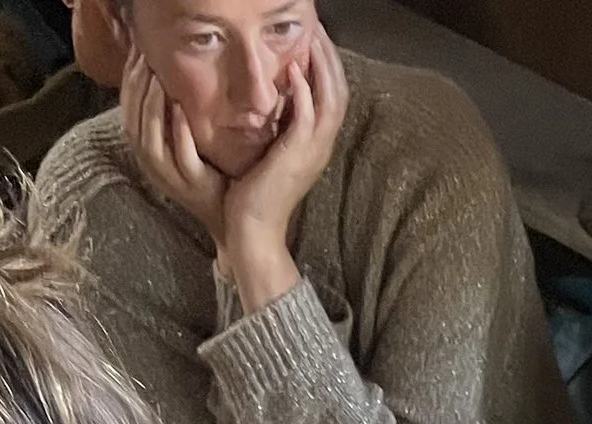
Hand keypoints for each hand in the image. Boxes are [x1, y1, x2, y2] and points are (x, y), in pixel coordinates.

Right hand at [122, 54, 230, 241]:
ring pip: (149, 139)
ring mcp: (171, 177)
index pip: (127, 109)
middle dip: (135, 87)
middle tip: (144, 56)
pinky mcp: (194, 185)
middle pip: (132, 121)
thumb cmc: (207, 172)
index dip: (128, 80)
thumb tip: (166, 71)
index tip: (135, 50)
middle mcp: (152, 164)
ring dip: (151, 106)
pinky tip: (181, 109)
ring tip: (156, 77)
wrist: (229, 215)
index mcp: (146, 150)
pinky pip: (181, 155)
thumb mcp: (182, 139)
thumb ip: (170, 112)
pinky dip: (178, 131)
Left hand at [219, 24, 348, 291]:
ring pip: (330, 100)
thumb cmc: (254, 192)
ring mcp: (312, 151)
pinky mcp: (297, 156)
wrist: (253, 228)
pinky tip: (295, 71)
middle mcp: (321, 145)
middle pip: (338, 91)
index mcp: (316, 143)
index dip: (327, 64)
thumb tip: (273, 96)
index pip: (331, 95)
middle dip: (329, 57)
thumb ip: (278, 124)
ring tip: (311, 38)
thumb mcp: (271, 151)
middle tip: (317, 27)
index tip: (314, 38)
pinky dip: (305, 93)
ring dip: (322, 67)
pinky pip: (308, 118)